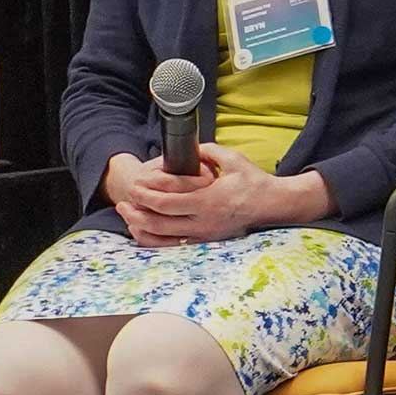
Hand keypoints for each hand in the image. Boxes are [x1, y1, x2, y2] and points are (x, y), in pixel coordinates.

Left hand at [116, 145, 293, 246]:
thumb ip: (208, 151)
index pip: (166, 201)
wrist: (273, 206)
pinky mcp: (206, 242)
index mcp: (208, 200)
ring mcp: (205, 235)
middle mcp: (204, 221)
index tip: (134, 184)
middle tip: (122, 203)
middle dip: (136, 212)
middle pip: (159, 222)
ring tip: (128, 218)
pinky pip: (174, 246)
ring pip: (164, 239)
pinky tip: (145, 231)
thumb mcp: (233, 160)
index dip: (145, 194)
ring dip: (142, 228)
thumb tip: (188, 148)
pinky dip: (156, 240)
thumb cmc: (254, 182)